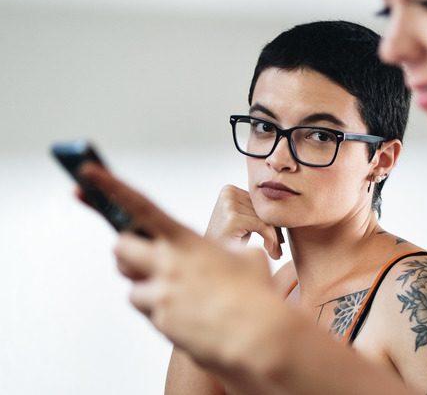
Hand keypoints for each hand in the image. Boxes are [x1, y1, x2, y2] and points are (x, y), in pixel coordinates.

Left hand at [77, 163, 287, 370]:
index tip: (88, 172)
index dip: (112, 187)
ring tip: (180, 295)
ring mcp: (161, 295)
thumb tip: (219, 254)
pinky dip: (164, 313)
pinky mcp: (160, 323)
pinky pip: (150, 314)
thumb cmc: (256, 294)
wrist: (257, 336)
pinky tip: (190, 316)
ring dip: (148, 289)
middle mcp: (167, 265)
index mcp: (186, 240)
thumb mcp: (245, 256)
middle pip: (120, 249)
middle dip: (128, 253)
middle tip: (144, 259)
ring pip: (133, 288)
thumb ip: (223, 249)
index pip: (142, 207)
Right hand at [206, 185, 283, 259]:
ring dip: (274, 238)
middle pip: (264, 210)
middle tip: (280, 249)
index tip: (281, 240)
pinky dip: (270, 239)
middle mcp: (228, 193)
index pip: (260, 203)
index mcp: (229, 189)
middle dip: (275, 230)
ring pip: (265, 218)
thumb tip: (287, 210)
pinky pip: (262, 226)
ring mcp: (228, 204)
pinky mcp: (232, 218)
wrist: (209, 261)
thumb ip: (258, 211)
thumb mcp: (244, 221)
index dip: (273, 221)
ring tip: (277, 253)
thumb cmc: (229, 242)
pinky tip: (271, 251)